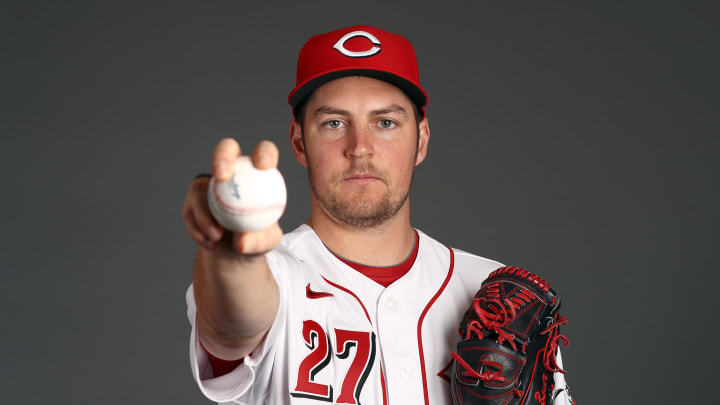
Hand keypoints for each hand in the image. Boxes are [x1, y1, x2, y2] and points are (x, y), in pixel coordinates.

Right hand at [182, 138, 282, 254]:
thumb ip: (260, 240)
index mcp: (258, 173)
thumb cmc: (257, 239)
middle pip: (227, 149)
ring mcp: (210, 183)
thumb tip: (242, 240)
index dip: (264, 152)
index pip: (264, 152)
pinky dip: (199, 228)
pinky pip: (190, 209)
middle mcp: (233, 171)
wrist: (234, 252)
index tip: (263, 166)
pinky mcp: (192, 199)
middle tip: (222, 176)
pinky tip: (210, 243)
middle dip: (223, 155)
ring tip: (216, 236)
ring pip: (200, 187)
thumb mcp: (267, 243)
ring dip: (205, 214)